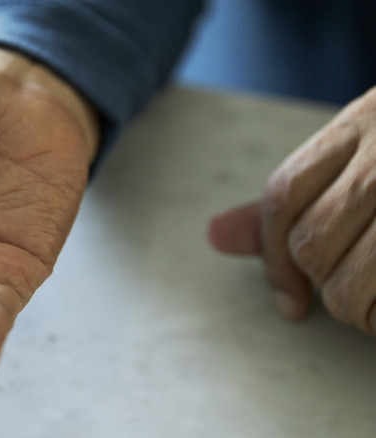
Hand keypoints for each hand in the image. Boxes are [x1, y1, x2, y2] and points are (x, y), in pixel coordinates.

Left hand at [207, 87, 375, 334]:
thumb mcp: (365, 151)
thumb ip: (297, 197)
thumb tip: (215, 236)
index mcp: (361, 125)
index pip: (282, 196)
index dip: (273, 258)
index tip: (289, 304)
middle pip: (314, 243)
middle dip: (328, 286)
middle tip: (360, 297)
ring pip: (355, 281)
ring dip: (364, 313)